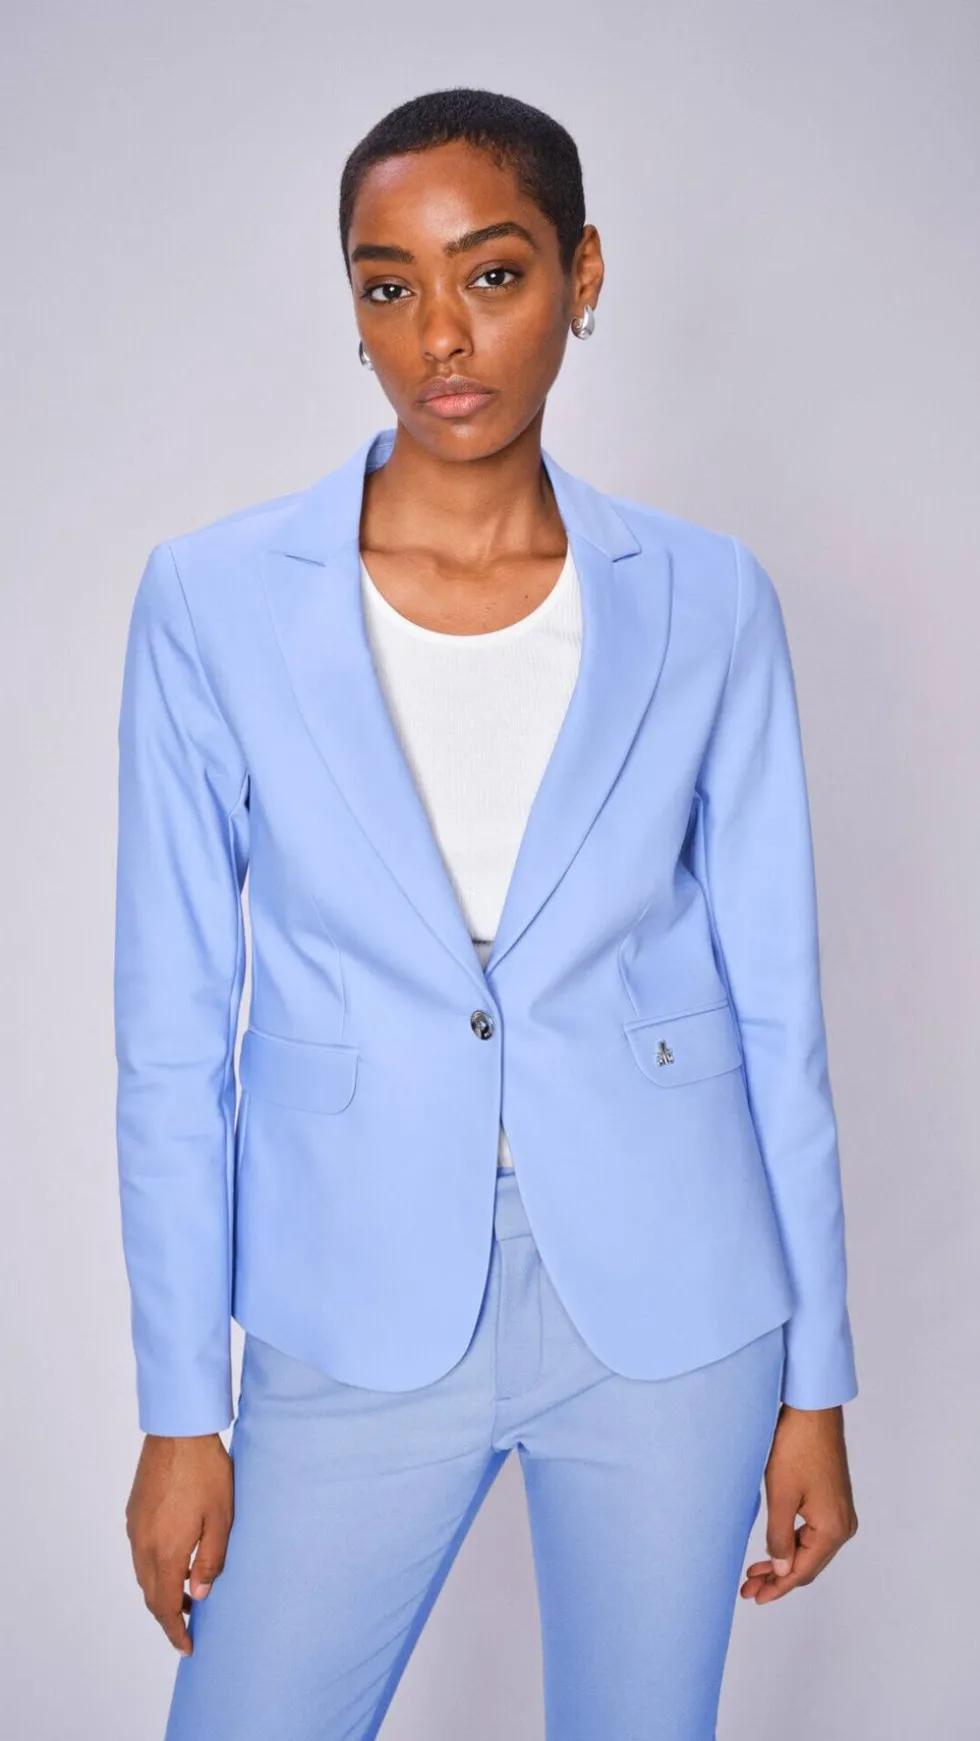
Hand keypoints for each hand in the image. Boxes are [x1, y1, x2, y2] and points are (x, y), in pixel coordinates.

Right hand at [125, 1432, 233, 1653]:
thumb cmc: (206, 1472)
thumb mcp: (222, 1519)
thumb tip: (200, 1595)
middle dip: (168, 1615)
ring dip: (162, 1590)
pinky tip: (175, 1559)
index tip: (186, 1646)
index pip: (166, 1606)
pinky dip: (155, 1567)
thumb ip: (211, 1561)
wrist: (178, 1432)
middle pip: (151, 1594)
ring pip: (143, 1574)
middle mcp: (143, 1545)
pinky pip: (140, 1552)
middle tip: (189, 1626)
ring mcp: (135, 1528)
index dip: (175, 1630)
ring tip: (187, 1593)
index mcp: (165, 1552)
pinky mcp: (134, 1512)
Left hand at [741, 1403, 857, 1603]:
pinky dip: (793, 1543)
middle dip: (778, 1578)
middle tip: (749, 1590)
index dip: (777, 1587)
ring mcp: (841, 1513)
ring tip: (755, 1572)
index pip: (802, 1572)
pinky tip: (775, 1548)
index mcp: (833, 1530)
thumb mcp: (781, 1496)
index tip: (754, 1598)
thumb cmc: (796, 1448)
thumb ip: (780, 1538)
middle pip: (808, 1565)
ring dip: (784, 1561)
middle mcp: (844, 1526)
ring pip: (810, 1550)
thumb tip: (782, 1571)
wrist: (813, 1410)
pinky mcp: (833, 1500)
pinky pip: (813, 1534)